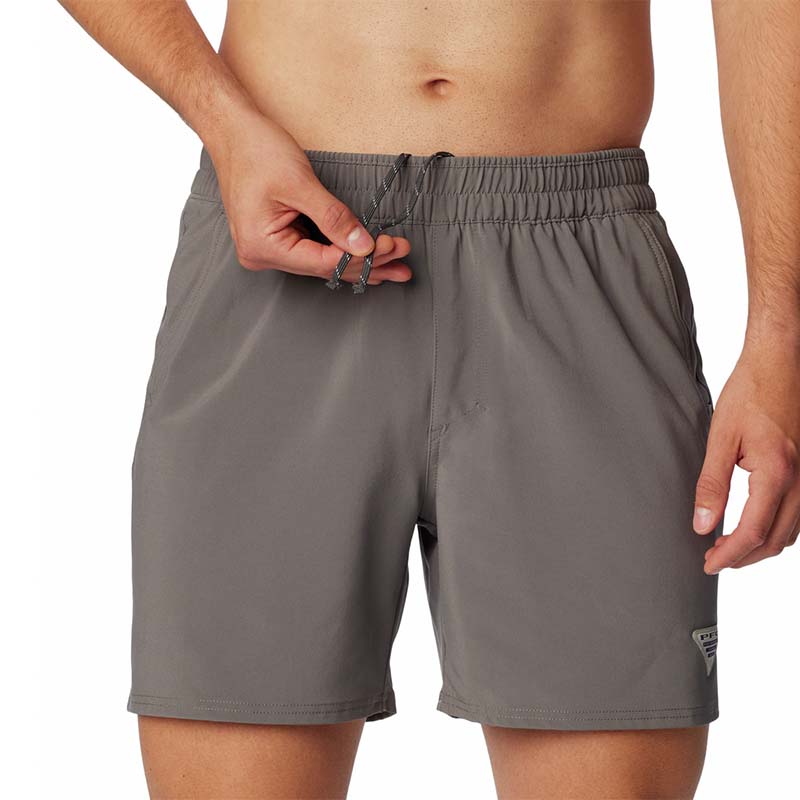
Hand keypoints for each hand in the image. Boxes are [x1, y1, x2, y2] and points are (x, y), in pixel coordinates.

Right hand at [204, 109, 411, 284]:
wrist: (231, 130)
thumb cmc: (257, 150)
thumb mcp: (300, 183)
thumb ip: (334, 218)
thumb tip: (365, 246)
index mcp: (263, 246)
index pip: (324, 262)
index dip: (362, 258)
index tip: (393, 246)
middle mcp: (263, 255)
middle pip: (326, 268)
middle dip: (367, 264)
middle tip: (403, 263)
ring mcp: (269, 250)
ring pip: (323, 262)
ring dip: (359, 261)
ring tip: (395, 264)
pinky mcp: (277, 239)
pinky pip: (316, 250)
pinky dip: (342, 250)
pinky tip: (368, 256)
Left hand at [694, 335, 799, 573]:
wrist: (782, 362)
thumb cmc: (750, 392)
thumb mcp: (721, 437)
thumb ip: (711, 484)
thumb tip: (701, 524)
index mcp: (777, 474)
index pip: (753, 532)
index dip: (729, 555)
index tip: (707, 564)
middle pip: (776, 540)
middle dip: (743, 557)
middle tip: (712, 560)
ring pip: (792, 532)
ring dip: (761, 546)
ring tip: (728, 547)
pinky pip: (799, 515)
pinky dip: (778, 530)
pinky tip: (754, 526)